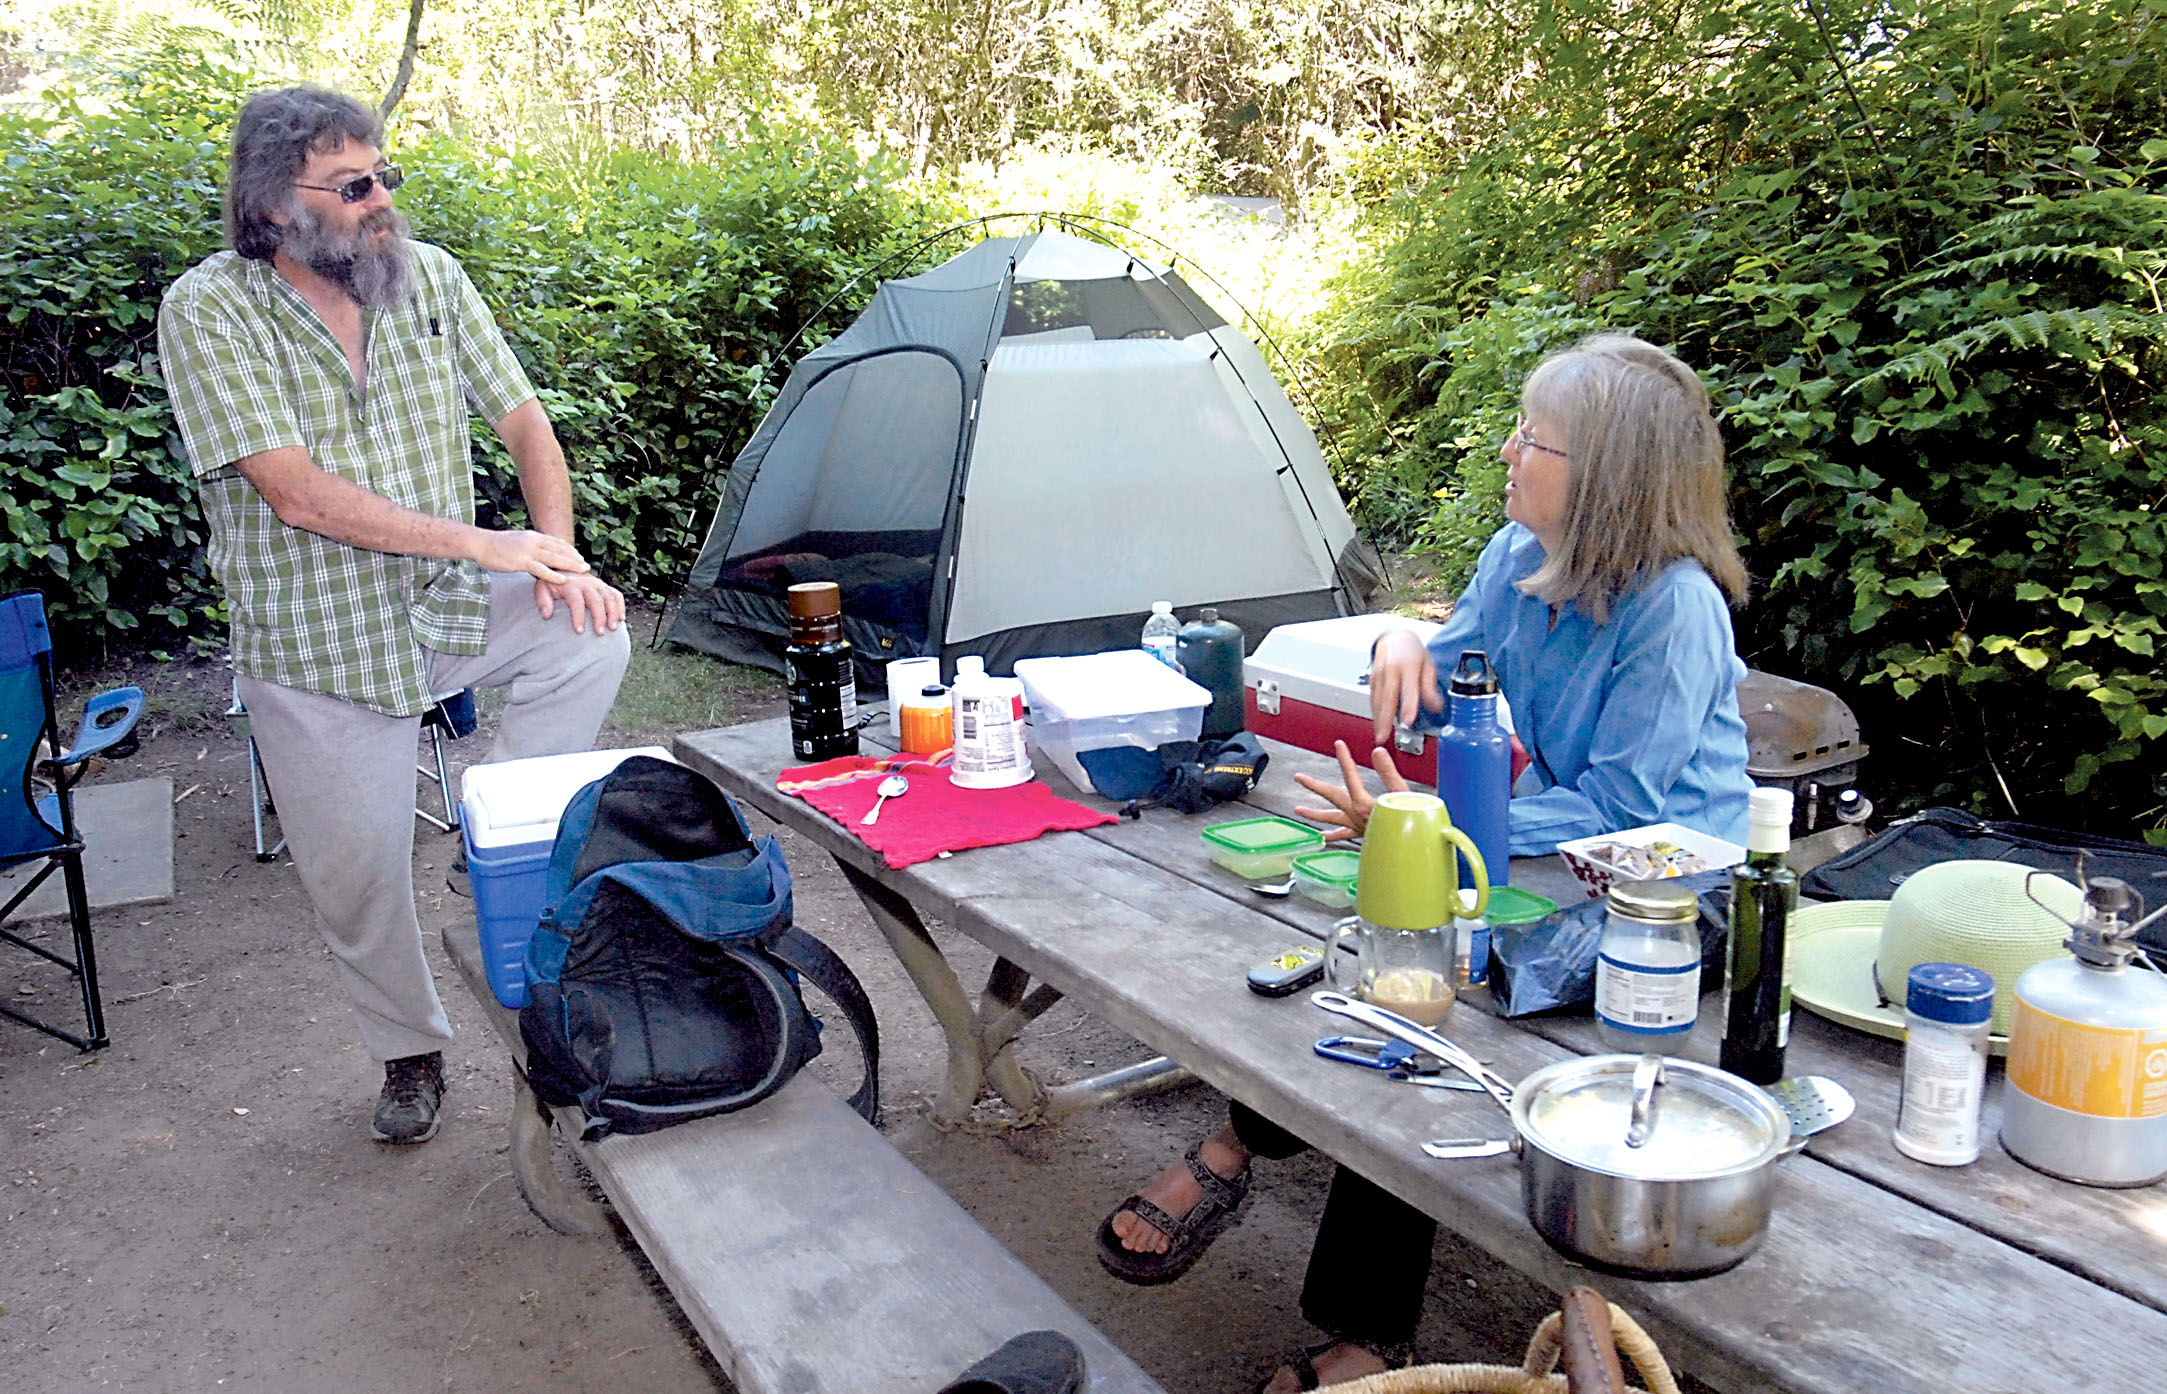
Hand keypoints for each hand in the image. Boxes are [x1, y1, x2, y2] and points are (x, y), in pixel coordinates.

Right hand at [472, 528, 588, 583]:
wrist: (479, 544)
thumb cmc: (494, 545)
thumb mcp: (516, 541)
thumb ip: (528, 545)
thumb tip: (535, 550)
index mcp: (532, 536)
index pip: (556, 542)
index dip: (569, 550)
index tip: (579, 556)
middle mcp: (533, 541)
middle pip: (559, 549)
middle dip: (575, 558)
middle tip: (586, 566)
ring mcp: (527, 551)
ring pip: (554, 558)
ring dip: (570, 565)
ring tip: (583, 571)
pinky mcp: (520, 561)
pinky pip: (541, 569)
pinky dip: (554, 574)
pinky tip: (564, 580)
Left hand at [534, 570, 624, 634]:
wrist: (565, 568)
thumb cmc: (553, 583)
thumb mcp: (543, 588)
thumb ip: (543, 600)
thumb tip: (546, 615)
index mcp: (571, 584)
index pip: (576, 601)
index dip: (579, 617)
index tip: (579, 631)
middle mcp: (587, 583)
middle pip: (597, 600)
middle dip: (600, 617)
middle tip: (600, 633)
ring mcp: (598, 584)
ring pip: (610, 598)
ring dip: (613, 613)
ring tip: (613, 628)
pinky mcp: (605, 587)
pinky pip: (616, 595)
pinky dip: (620, 606)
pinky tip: (621, 618)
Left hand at [1292, 739, 1410, 840]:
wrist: (1412, 846)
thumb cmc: (1411, 821)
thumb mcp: (1402, 793)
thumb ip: (1388, 772)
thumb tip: (1376, 752)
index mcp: (1364, 804)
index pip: (1350, 776)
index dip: (1344, 759)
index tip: (1338, 745)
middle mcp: (1356, 815)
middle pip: (1332, 796)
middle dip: (1314, 786)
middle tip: (1299, 777)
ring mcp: (1357, 826)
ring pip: (1331, 819)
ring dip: (1314, 813)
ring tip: (1298, 810)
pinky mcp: (1363, 834)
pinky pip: (1343, 836)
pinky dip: (1331, 836)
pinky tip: (1321, 836)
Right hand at [1369, 628, 1442, 742]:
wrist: (1394, 637)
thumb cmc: (1413, 651)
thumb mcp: (1428, 665)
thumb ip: (1429, 686)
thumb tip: (1436, 706)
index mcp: (1408, 665)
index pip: (1408, 690)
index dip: (1408, 707)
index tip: (1408, 722)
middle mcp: (1391, 670)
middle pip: (1388, 698)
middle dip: (1385, 719)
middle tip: (1384, 736)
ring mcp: (1379, 674)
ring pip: (1377, 700)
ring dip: (1378, 719)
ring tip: (1379, 735)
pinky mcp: (1372, 679)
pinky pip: (1373, 698)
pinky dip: (1375, 711)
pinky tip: (1377, 722)